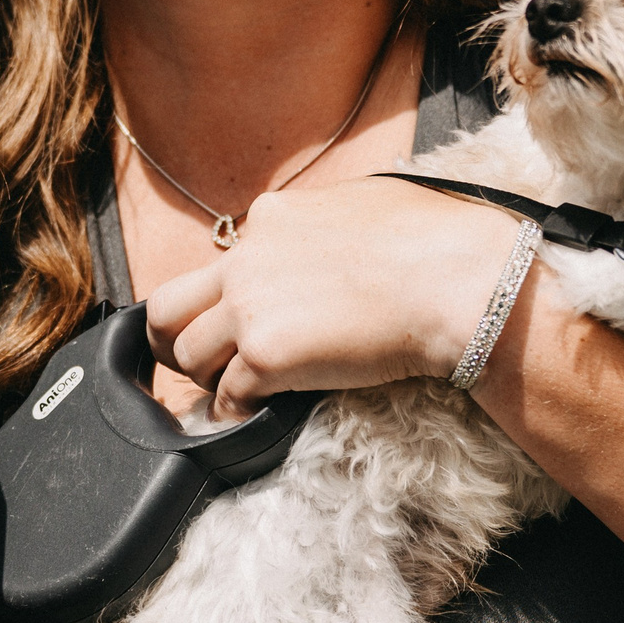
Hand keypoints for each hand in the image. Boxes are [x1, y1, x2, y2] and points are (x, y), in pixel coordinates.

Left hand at [144, 174, 531, 419]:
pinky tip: (251, 418)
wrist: (455, 279)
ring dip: (206, 381)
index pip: (222, 261)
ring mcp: (250, 309)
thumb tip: (332, 236)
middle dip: (170, 341)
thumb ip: (326, 224)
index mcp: (271, 218)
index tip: (240, 319)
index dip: (227, 297)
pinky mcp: (267, 355)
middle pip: (168, 307)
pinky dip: (234, 413)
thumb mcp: (364, 203)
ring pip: (187, 355)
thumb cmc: (433, 241)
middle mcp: (247, 261)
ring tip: (229, 396)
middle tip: (189, 364)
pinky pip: (227, 397)